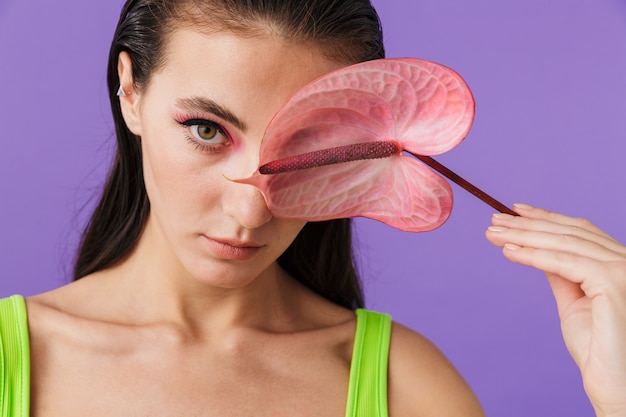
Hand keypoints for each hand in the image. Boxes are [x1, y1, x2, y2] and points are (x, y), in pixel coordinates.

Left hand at [485, 204, 625, 416]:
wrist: (613, 384)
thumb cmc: (597, 348)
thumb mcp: (573, 301)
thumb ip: (562, 274)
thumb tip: (539, 252)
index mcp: (619, 263)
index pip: (580, 231)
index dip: (546, 218)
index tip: (514, 211)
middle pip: (570, 232)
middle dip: (528, 225)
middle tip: (494, 220)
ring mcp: (624, 270)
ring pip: (565, 243)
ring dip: (524, 236)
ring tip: (494, 234)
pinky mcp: (614, 283)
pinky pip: (564, 263)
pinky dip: (533, 255)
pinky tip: (509, 252)